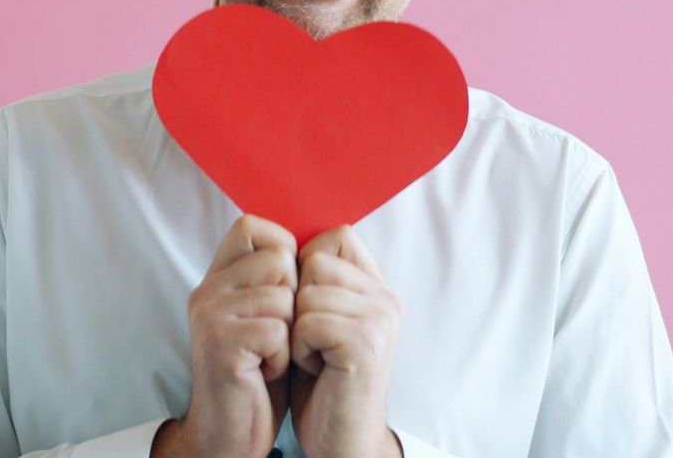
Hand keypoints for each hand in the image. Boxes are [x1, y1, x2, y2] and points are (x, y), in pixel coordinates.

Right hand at [152, 215, 296, 456]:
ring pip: (284, 297)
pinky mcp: (221, 344)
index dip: (282, 250)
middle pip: (279, 259)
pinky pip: (279, 331)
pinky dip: (283, 357)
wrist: (230, 435)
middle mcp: (207, 290)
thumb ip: (272, 278)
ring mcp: (210, 316)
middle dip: (294, 300)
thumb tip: (316, 238)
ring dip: (290, 334)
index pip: (251, 226)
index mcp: (216, 278)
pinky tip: (265, 372)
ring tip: (269, 356)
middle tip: (275, 335)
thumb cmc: (258, 375)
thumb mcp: (265, 316)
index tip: (286, 291)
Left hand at [290, 226, 404, 457]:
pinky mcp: (366, 343)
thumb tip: (287, 235)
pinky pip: (308, 322)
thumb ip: (318, 281)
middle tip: (313, 343)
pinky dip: (300, 350)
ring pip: (307, 292)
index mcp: (376, 288)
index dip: (306, 267)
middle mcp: (385, 298)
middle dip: (298, 303)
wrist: (340, 441)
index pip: (336, 236)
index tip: (308, 311)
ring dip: (297, 330)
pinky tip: (316, 370)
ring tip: (315, 358)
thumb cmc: (320, 384)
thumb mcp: (318, 322)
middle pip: (315, 261)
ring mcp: (380, 319)